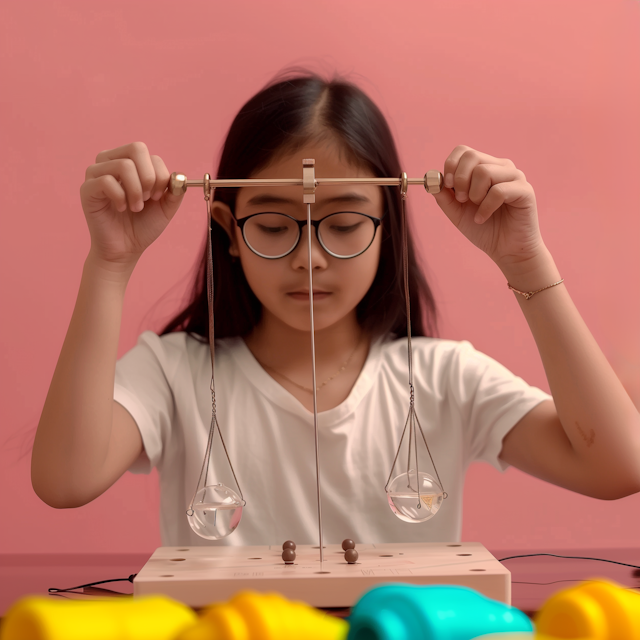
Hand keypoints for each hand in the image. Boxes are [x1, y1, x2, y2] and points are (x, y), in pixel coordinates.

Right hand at [80, 141, 185, 267]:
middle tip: (148, 199)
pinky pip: (106, 181)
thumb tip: (180, 176)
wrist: (126, 249)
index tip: (158, 197)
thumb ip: (176, 190)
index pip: (150, 154)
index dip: (160, 176)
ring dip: (136, 190)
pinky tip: (121, 209)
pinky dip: (121, 198)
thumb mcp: (166, 207)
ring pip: (123, 165)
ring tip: (136, 207)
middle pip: (136, 148)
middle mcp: (111, 161)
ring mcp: (96, 173)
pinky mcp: (87, 188)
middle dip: (150, 178)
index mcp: (130, 162)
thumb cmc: (143, 225)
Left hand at [430, 145, 544, 269]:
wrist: (506, 250)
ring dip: (474, 194)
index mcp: (484, 167)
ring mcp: (514, 176)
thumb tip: (431, 179)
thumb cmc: (484, 229)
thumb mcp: (456, 212)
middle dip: (460, 180)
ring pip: (484, 171)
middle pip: (472, 156)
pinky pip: (499, 191)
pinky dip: (485, 208)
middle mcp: (500, 167)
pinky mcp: (525, 190)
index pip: (464, 151)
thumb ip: (444, 196)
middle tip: (462, 200)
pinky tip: (483, 218)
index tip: (448, 185)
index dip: (451, 165)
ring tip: (477, 210)